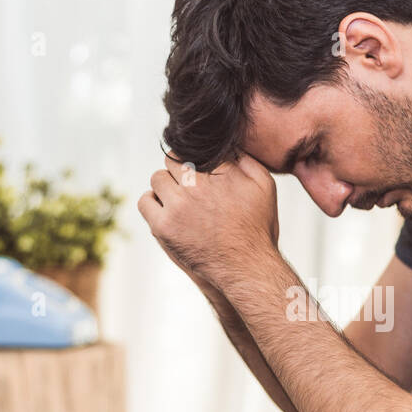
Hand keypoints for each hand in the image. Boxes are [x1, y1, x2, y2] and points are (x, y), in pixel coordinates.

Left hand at [137, 154, 279, 292]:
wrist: (246, 268)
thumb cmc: (257, 228)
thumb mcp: (265, 187)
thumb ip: (247, 160)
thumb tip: (227, 144)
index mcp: (221, 173)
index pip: (196, 150)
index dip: (195, 158)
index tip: (198, 170)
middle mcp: (198, 186)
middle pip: (173, 160)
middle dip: (180, 169)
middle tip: (189, 185)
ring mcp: (178, 207)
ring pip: (158, 178)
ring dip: (166, 185)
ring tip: (178, 198)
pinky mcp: (164, 227)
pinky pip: (145, 201)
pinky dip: (152, 202)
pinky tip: (165, 209)